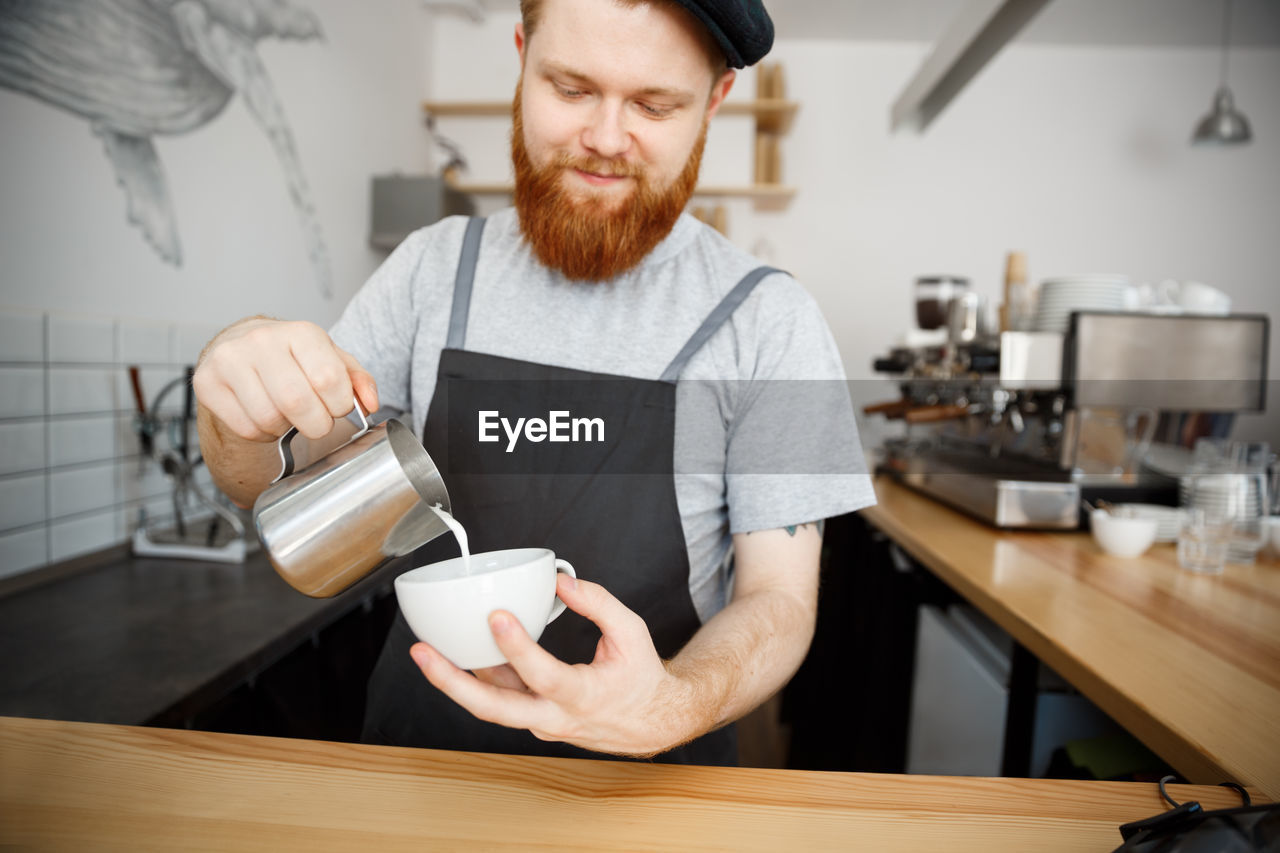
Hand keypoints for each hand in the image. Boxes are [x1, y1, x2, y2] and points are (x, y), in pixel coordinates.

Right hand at [193, 317, 377, 441]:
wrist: (242, 347)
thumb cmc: (293, 357)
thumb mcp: (331, 360)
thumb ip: (357, 381)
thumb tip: (370, 403)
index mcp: (301, 333)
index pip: (329, 379)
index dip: (340, 405)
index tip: (337, 407)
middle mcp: (261, 341)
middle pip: (297, 403)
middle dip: (316, 424)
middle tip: (316, 421)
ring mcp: (230, 360)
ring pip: (269, 419)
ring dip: (286, 429)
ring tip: (288, 415)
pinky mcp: (208, 383)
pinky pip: (245, 427)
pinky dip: (262, 433)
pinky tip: (265, 417)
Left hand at [409, 574, 694, 756]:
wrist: (651, 723)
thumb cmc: (641, 677)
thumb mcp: (632, 633)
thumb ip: (598, 604)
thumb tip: (560, 582)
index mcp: (585, 696)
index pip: (545, 676)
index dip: (518, 648)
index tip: (496, 616)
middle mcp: (556, 717)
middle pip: (495, 709)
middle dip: (453, 682)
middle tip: (423, 653)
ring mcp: (541, 723)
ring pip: (490, 707)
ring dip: (455, 681)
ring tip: (425, 652)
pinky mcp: (533, 720)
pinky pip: (500, 701)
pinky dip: (478, 679)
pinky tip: (459, 654)